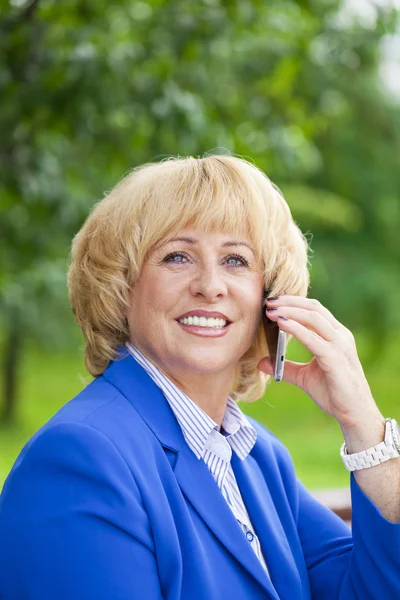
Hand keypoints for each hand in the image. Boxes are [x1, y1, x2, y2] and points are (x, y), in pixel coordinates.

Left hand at [257, 295, 382, 429]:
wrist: (354, 414)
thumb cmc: (333, 393)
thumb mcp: (304, 377)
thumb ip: (286, 367)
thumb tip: (261, 362)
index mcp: (336, 335)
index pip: (314, 309)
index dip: (293, 302)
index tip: (272, 302)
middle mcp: (340, 336)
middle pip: (314, 308)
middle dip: (289, 302)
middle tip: (268, 302)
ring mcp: (340, 346)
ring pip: (314, 318)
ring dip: (290, 311)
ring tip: (271, 311)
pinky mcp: (335, 359)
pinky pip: (313, 339)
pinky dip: (295, 329)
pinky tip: (281, 324)